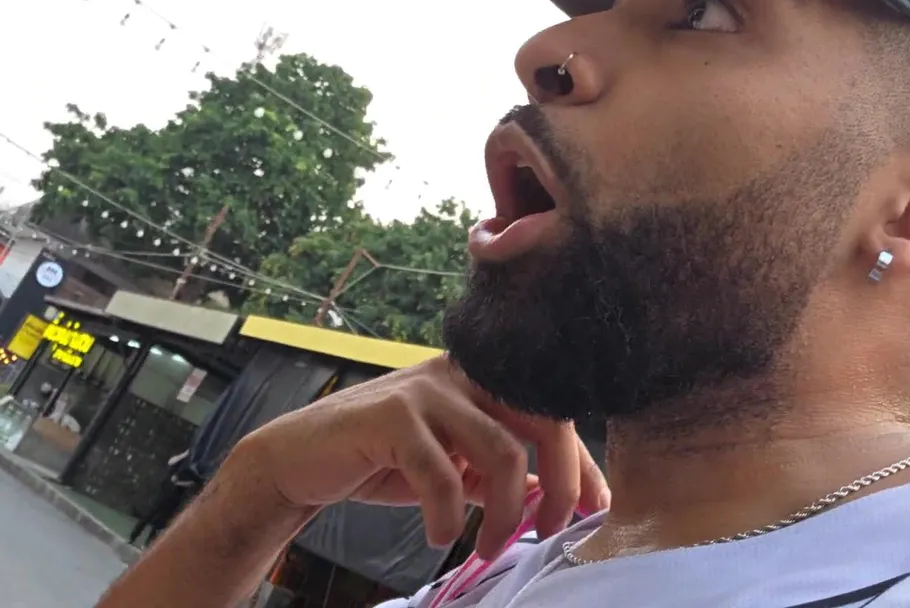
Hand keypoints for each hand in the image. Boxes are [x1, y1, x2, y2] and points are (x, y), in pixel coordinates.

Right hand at [230, 355, 609, 558]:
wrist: (302, 459)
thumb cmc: (384, 459)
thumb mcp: (456, 466)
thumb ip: (501, 474)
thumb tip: (557, 496)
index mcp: (485, 379)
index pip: (554, 413)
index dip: (583, 463)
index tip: (597, 508)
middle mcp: (463, 374)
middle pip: (543, 420)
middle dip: (562, 481)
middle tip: (551, 529)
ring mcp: (428, 391)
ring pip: (501, 451)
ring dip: (505, 512)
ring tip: (490, 545)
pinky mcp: (392, 416)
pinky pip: (442, 473)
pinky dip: (448, 515)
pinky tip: (441, 536)